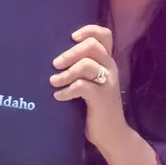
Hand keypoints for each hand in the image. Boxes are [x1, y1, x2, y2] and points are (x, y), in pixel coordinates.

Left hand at [50, 25, 129, 153]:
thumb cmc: (96, 108)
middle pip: (92, 46)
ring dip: (65, 73)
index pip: (105, 35)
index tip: (72, 37)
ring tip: (53, 82)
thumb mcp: (91, 83)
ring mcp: (107, 82)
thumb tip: (55, 59)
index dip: (88, 30)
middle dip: (70, 53)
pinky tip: (58, 97)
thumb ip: (81, 69)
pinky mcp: (101, 98)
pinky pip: (81, 86)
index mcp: (107, 62)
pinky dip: (66, 90)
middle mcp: (110, 68)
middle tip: (55, 64)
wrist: (112, 134)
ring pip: (86, 65)